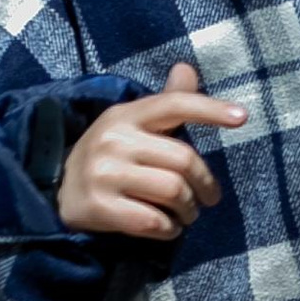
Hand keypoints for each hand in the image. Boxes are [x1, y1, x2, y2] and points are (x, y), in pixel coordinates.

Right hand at [55, 63, 246, 239]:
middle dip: (205, 185)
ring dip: (189, 210)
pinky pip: (153, 221)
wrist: (57, 190)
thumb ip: (165, 102)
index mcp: (126, 115)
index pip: (174, 104)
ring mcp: (103, 173)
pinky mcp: (98, 207)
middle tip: (207, 199)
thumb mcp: (130, 123)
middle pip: (184, 160)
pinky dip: (170, 230)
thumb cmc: (110, 156)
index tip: (242, 117)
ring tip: (186, 214)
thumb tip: (187, 70)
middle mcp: (113, 139)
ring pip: (173, 192)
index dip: (210, 109)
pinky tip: (168, 228)